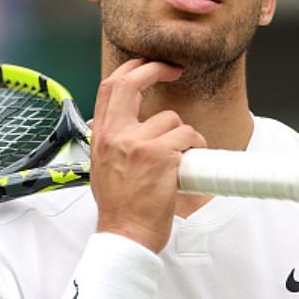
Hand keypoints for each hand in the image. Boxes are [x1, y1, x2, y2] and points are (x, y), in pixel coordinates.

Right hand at [89, 59, 207, 252]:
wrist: (125, 234)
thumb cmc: (121, 205)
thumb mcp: (105, 165)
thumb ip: (116, 141)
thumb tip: (133, 124)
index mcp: (102, 136)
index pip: (110, 87)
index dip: (132, 68)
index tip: (149, 64)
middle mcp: (115, 135)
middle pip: (132, 83)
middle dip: (155, 68)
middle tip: (174, 69)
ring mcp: (137, 144)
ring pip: (173, 120)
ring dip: (185, 136)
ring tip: (179, 159)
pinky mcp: (161, 155)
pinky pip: (189, 137)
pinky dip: (196, 148)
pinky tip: (186, 166)